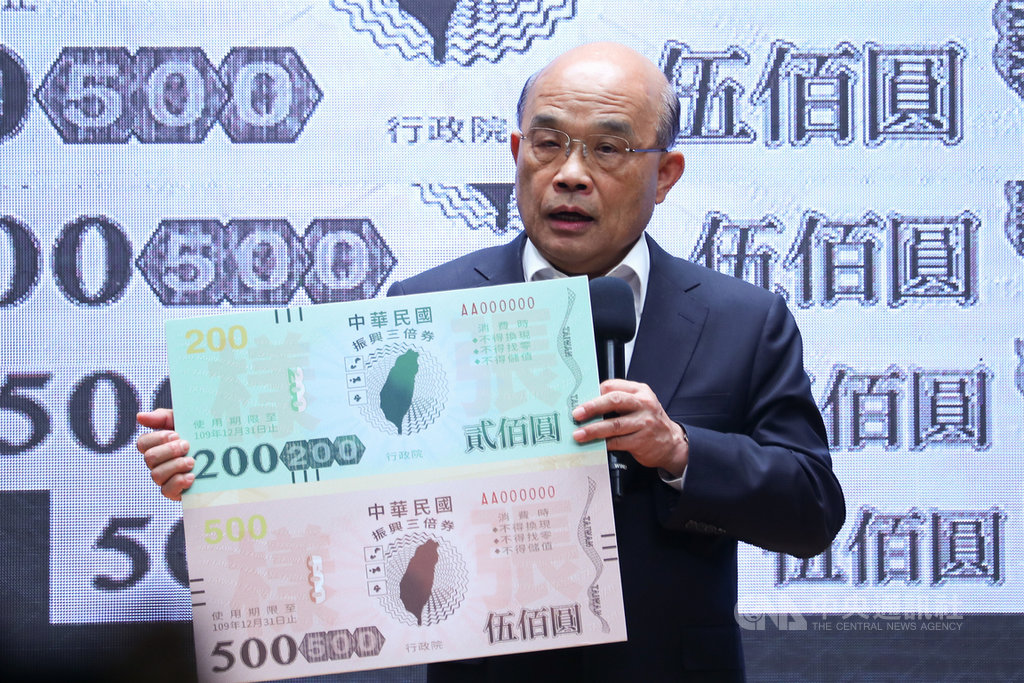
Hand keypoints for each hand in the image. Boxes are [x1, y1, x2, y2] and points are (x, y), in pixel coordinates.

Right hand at [137, 408, 193, 500]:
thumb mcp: (183, 422)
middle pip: (150, 458)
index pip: (143, 443)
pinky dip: (179, 482)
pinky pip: (167, 491)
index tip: (176, 434)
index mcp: (158, 445)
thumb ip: (162, 417)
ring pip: (156, 475)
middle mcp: (158, 463)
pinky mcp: (175, 492)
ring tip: (192, 461)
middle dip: (169, 451)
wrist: (223, 455)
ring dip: (175, 466)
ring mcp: (165, 478)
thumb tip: (140, 416)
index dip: (157, 438)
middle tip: (187, 446)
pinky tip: (192, 476)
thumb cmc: (199, 436)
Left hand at [571, 379, 688, 476]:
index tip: (579, 399)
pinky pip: (618, 442)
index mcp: (640, 391)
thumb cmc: (649, 422)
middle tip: (577, 414)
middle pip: (615, 400)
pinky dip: (604, 444)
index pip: (613, 386)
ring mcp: (644, 423)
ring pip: (614, 424)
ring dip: (593, 430)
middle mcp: (644, 404)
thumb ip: (619, 401)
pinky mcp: (642, 441)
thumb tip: (588, 405)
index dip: (594, 392)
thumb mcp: (639, 404)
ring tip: (580, 434)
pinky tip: (595, 445)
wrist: (671, 443)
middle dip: (592, 407)